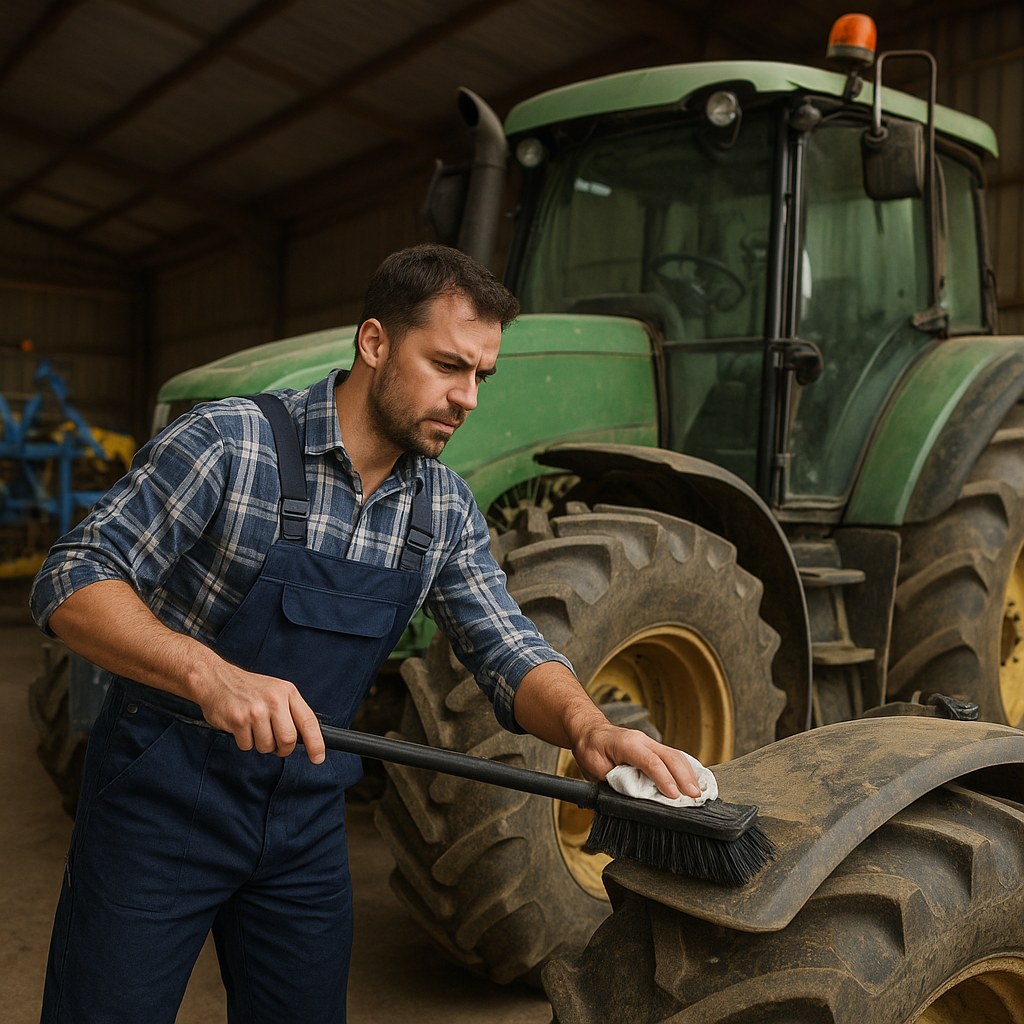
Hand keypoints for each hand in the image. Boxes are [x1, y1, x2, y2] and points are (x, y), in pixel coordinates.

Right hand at [194, 660, 325, 763]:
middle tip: (276, 745)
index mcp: (288, 692)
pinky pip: (247, 746)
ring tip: (255, 728)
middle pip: (288, 740)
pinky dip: (245, 742)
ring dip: (261, 744)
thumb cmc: (249, 689)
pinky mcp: (238, 720)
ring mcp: (256, 710)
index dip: (316, 744)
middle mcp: (274, 700)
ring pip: (267, 746)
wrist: (217, 679)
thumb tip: (305, 738)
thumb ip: (291, 711)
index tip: (318, 758)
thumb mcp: (277, 691)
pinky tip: (241, 726)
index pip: (309, 722)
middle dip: (282, 748)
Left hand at [572, 721, 701, 799]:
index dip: (664, 779)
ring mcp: (649, 742)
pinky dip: (685, 769)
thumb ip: (615, 782)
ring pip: (675, 755)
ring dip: (689, 774)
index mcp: (627, 744)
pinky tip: (694, 780)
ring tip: (698, 792)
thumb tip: (634, 798)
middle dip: (685, 777)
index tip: (674, 795)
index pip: (650, 761)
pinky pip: (673, 757)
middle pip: (670, 756)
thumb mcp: (595, 768)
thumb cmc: (591, 749)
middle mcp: (642, 740)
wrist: (589, 731)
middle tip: (695, 796)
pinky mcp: (653, 748)